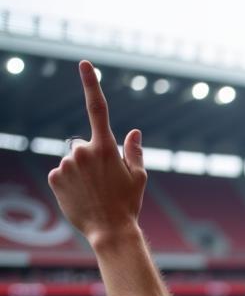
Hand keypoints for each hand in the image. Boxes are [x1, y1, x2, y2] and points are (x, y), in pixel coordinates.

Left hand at [47, 61, 146, 246]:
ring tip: (92, 193)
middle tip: (103, 182)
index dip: (91, 84)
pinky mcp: (54, 177)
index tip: (84, 64)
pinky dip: (69, 183)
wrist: (110, 231)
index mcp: (105, 148)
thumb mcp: (138, 177)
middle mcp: (82, 151)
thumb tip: (134, 131)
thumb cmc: (128, 204)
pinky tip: (80, 197)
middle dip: (91, 158)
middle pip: (83, 145)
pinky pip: (61, 174)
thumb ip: (133, 152)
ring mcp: (66, 164)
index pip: (98, 109)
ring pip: (72, 161)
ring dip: (80, 172)